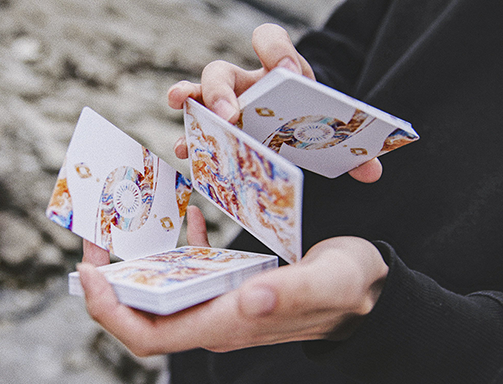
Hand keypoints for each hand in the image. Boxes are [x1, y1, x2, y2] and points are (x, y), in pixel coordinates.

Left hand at [77, 206, 387, 356]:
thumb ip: (292, 291)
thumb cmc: (350, 286)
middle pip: (140, 318)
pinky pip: (188, 275)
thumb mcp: (329, 281)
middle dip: (107, 286)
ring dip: (133, 267)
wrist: (367, 292)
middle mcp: (212, 320)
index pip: (149, 336)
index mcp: (226, 324)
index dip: (109, 311)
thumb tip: (247, 299)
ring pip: (158, 295)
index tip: (86, 272)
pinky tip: (186, 217)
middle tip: (90, 242)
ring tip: (118, 228)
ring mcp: (217, 306)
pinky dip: (176, 249)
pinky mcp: (227, 289)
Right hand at [167, 23, 381, 182]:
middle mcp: (243, 81)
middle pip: (223, 70)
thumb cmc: (305, 121)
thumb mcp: (325, 127)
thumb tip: (372, 171)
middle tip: (230, 113)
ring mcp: (222, 102)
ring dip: (190, 97)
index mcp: (276, 71)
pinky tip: (185, 150)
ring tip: (182, 105)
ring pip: (197, 92)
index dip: (274, 49)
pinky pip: (193, 125)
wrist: (289, 128)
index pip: (269, 40)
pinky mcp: (212, 126)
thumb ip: (349, 146)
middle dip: (221, 90)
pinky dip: (187, 136)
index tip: (283, 71)